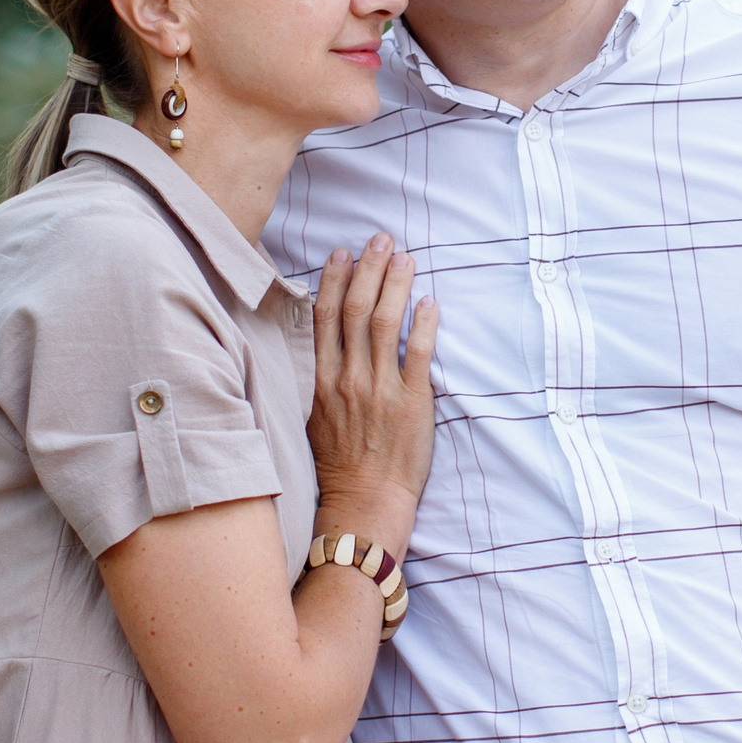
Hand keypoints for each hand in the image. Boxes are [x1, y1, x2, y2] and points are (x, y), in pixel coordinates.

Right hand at [306, 236, 438, 551]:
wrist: (363, 503)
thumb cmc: (339, 465)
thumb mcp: (312, 417)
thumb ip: (316, 378)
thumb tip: (321, 342)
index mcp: (319, 380)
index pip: (325, 317)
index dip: (335, 280)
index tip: (343, 253)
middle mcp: (347, 378)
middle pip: (357, 310)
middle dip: (369, 269)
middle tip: (381, 239)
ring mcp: (379, 388)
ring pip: (387, 322)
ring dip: (396, 284)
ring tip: (405, 258)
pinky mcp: (411, 402)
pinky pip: (418, 352)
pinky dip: (424, 323)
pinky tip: (429, 301)